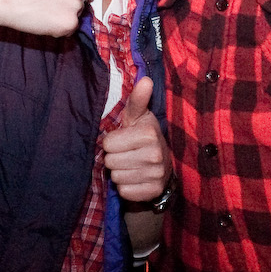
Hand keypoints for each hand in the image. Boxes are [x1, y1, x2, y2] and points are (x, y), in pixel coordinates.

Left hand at [103, 77, 169, 201]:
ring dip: (120, 172)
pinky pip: (124, 191)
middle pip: (110, 161)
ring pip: (116, 177)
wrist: (162, 167)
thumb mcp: (138, 117)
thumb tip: (145, 80)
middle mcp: (155, 154)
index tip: (123, 140)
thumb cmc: (143, 137)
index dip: (112, 142)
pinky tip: (135, 178)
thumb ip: (137, 100)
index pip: (108, 143)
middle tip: (126, 154)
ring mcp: (156, 175)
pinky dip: (126, 187)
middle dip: (115, 158)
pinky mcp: (153, 191)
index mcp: (149, 133)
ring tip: (131, 165)